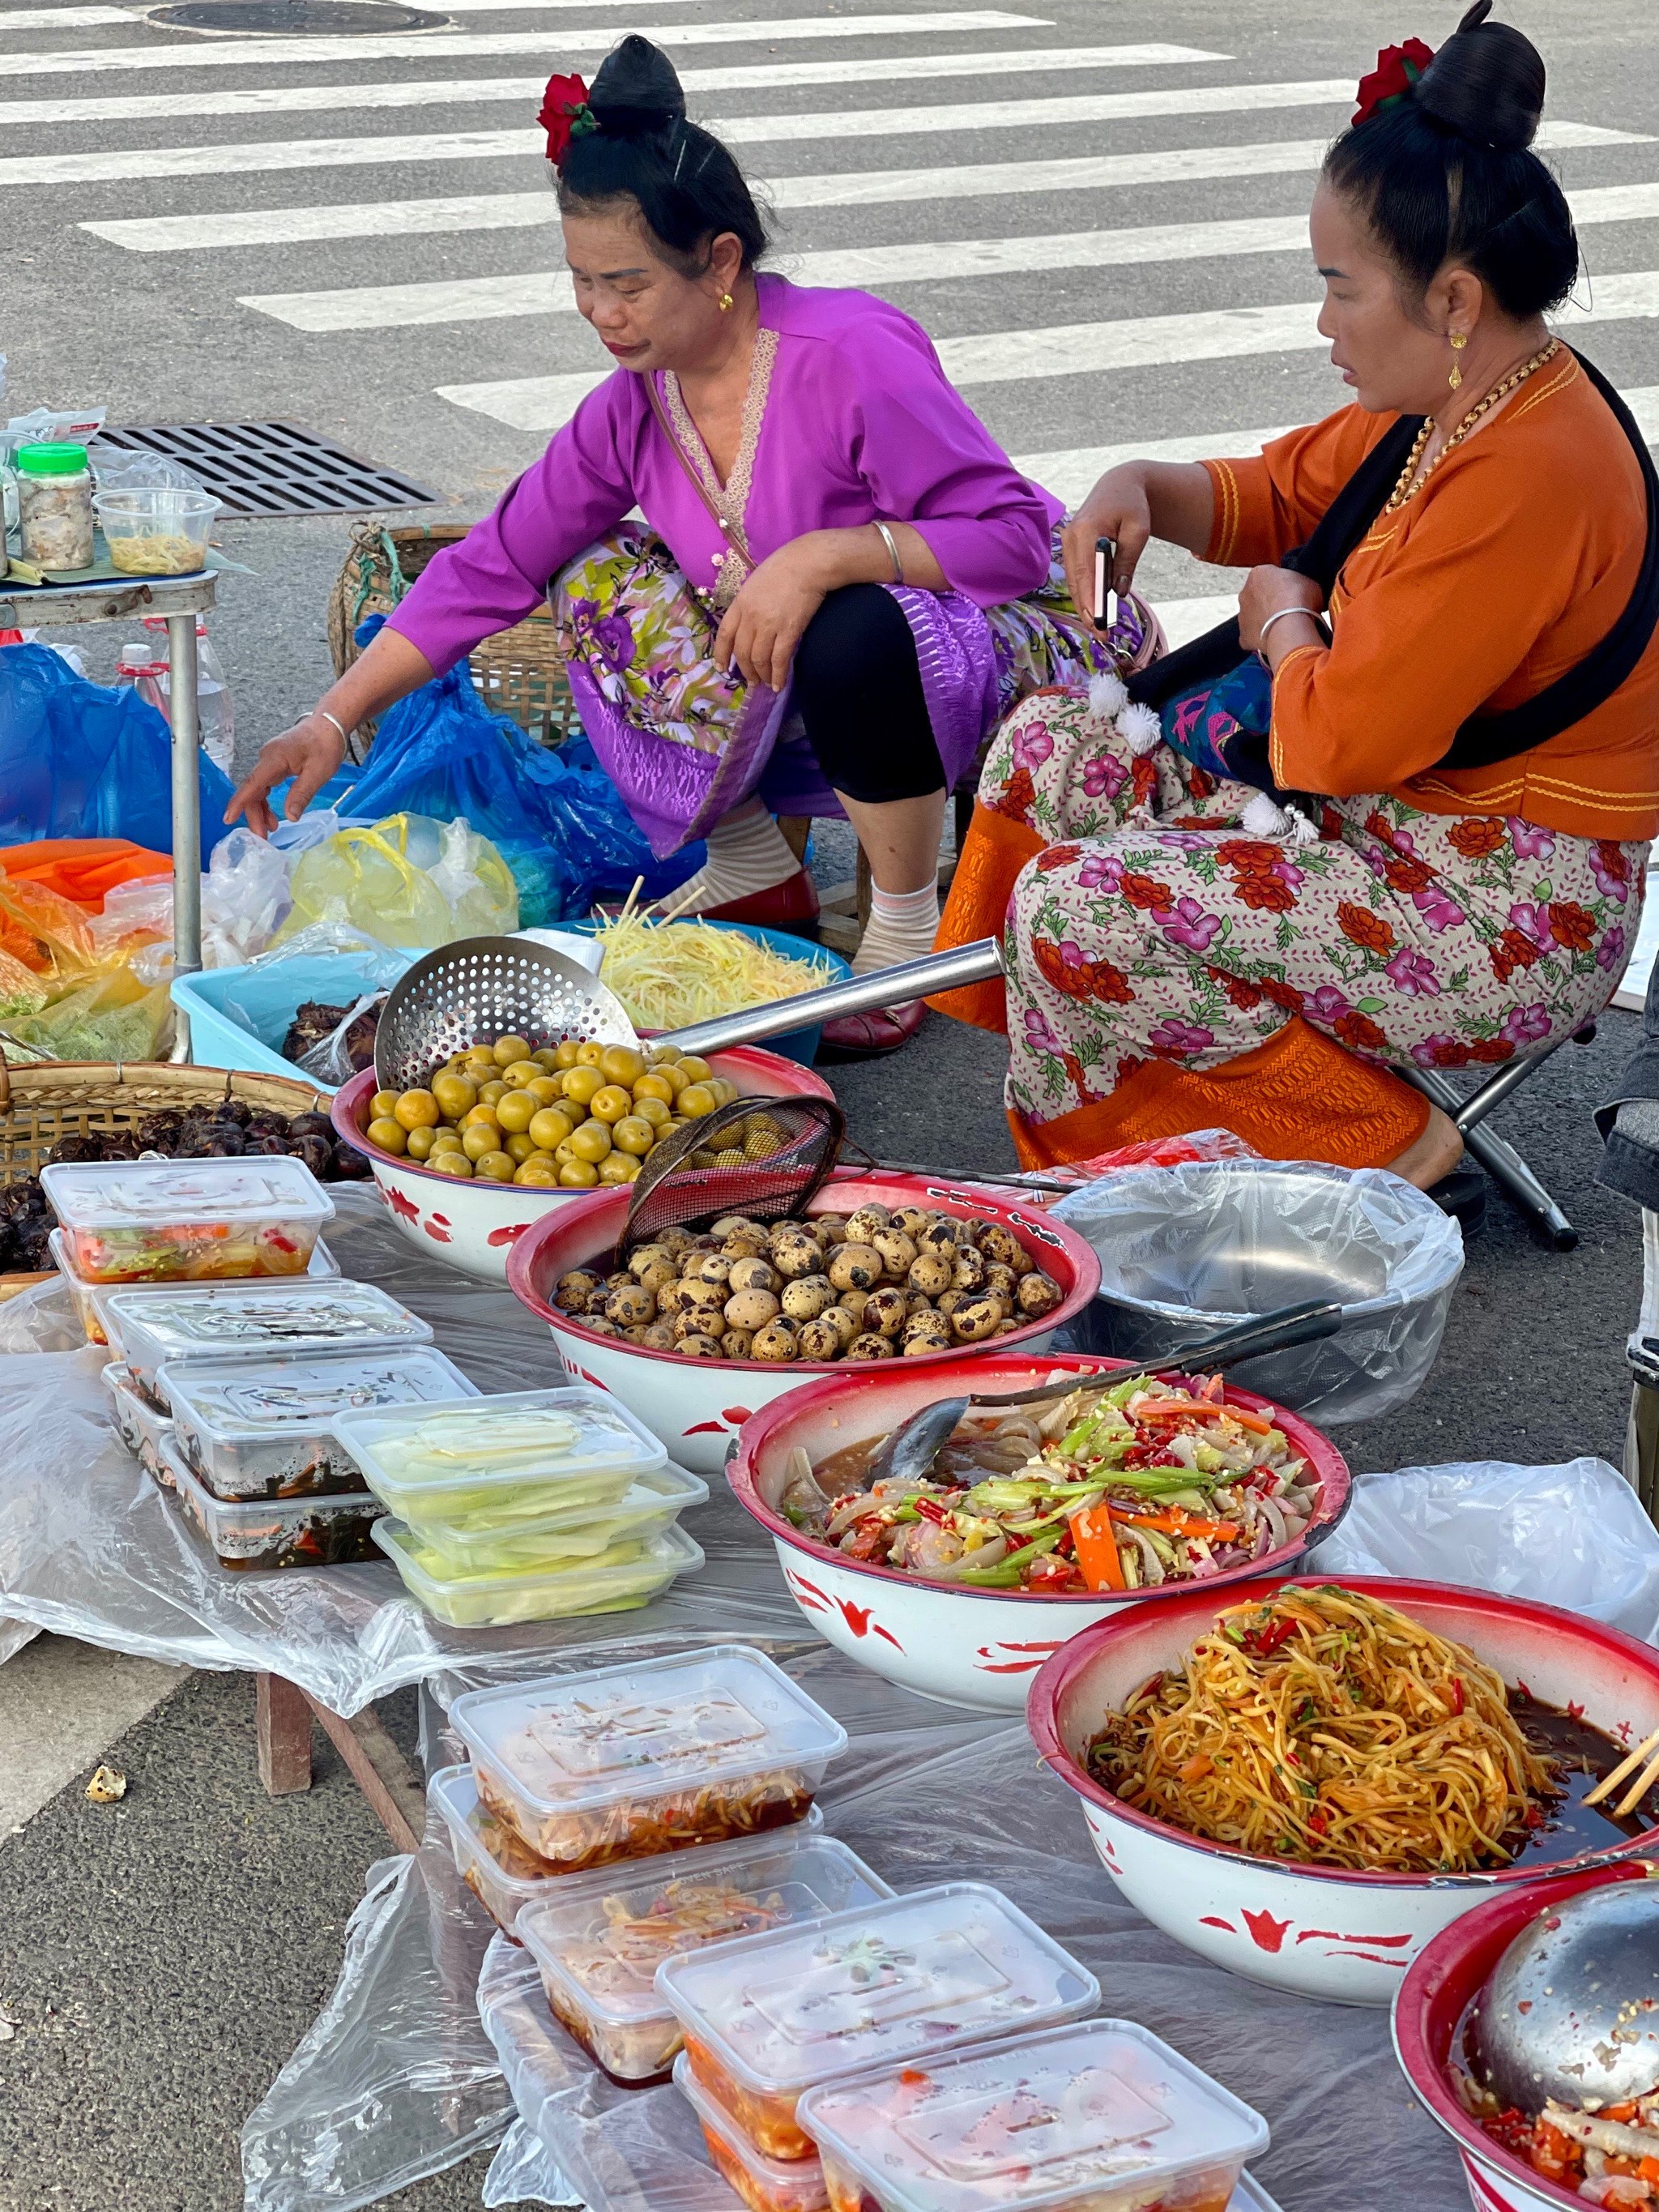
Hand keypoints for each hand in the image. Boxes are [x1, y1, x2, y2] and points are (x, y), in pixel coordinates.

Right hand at [224, 711, 346, 836]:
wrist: (329, 725)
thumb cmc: (325, 745)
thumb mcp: (318, 772)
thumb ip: (302, 793)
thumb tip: (290, 817)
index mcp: (274, 758)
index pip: (252, 783)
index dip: (239, 802)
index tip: (228, 818)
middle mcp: (266, 758)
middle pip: (252, 790)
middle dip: (253, 815)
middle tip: (262, 837)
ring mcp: (269, 760)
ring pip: (257, 789)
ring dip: (260, 810)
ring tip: (270, 830)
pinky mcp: (274, 763)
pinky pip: (264, 785)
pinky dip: (265, 802)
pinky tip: (272, 816)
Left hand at [713, 540, 830, 690]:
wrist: (808, 563)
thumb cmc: (784, 567)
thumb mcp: (755, 583)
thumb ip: (748, 604)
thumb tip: (748, 625)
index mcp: (740, 603)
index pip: (724, 634)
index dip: (722, 654)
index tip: (722, 667)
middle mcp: (751, 617)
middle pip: (742, 652)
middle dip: (745, 670)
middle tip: (751, 681)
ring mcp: (769, 625)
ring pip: (759, 659)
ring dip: (761, 675)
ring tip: (765, 683)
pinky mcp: (789, 631)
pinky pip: (780, 659)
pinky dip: (778, 675)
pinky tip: (779, 684)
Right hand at [1061, 464, 1154, 629]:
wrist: (1119, 485)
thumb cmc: (1132, 506)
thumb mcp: (1138, 531)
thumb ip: (1127, 562)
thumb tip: (1118, 593)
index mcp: (1087, 529)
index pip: (1086, 572)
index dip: (1090, 600)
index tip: (1098, 622)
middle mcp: (1070, 535)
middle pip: (1076, 581)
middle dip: (1087, 609)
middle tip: (1101, 635)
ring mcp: (1067, 541)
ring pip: (1073, 581)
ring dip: (1084, 605)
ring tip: (1098, 629)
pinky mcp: (1069, 547)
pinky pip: (1075, 575)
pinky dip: (1083, 593)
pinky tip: (1093, 610)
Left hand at [1237, 566, 1323, 655]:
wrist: (1289, 627)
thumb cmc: (1300, 600)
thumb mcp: (1310, 582)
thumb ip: (1301, 584)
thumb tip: (1305, 593)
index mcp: (1259, 573)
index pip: (1269, 576)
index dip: (1283, 585)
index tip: (1293, 593)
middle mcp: (1245, 592)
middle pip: (1258, 596)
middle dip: (1270, 602)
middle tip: (1287, 610)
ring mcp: (1242, 615)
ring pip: (1253, 616)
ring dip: (1265, 619)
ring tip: (1282, 626)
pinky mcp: (1243, 635)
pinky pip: (1251, 636)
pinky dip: (1261, 638)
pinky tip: (1274, 639)